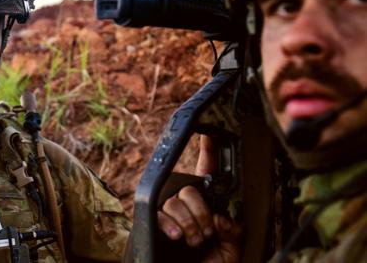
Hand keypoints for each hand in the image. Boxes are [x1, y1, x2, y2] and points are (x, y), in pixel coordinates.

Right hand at [158, 135, 241, 262]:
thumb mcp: (232, 251)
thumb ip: (232, 231)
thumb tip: (219, 217)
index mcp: (207, 208)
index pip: (207, 174)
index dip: (208, 152)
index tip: (209, 135)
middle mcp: (187, 208)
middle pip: (187, 188)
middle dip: (199, 210)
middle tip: (205, 232)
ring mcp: (170, 217)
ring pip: (174, 201)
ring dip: (187, 221)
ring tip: (193, 240)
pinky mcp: (154, 226)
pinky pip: (157, 214)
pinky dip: (169, 223)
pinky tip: (177, 235)